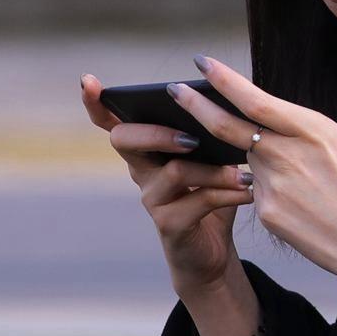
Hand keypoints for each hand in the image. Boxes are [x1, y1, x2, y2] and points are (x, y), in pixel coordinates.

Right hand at [80, 72, 252, 293]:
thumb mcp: (210, 160)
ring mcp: (151, 199)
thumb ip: (210, 133)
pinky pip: (198, 201)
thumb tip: (229, 99)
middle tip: (193, 137)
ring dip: (212, 171)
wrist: (212, 254)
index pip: (112, 123)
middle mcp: (140, 172)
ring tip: (243, 173)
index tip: (88, 81)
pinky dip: (227, 194)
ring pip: (173, 171)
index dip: (96, 104)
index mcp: (146, 150)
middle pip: (125, 140)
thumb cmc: (211, 197)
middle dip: (156, 132)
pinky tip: (248, 191)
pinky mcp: (169, 224)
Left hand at [167, 56, 336, 322]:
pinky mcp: (267, 214)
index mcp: (314, 131)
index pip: (257, 100)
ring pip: (251, 164)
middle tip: (176, 91)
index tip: (202, 63)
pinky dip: (276, 194)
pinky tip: (306, 209)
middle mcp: (287, 155)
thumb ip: (310, 133)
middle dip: (197, 106)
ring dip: (263, 164)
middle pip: (228, 127)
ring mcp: (273, 186)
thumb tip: (283, 125)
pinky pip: (261, 194)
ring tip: (307, 183)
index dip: (225, 81)